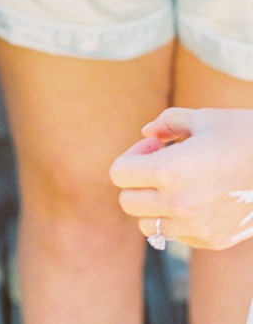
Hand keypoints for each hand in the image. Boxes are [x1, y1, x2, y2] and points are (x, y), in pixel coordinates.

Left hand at [110, 108, 252, 249]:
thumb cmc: (243, 135)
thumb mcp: (202, 118)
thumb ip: (166, 123)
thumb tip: (147, 134)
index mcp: (169, 170)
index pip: (119, 174)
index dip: (132, 156)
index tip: (156, 146)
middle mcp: (178, 204)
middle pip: (128, 202)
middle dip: (137, 182)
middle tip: (162, 164)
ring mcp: (196, 227)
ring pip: (149, 224)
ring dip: (154, 204)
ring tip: (179, 183)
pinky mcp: (213, 240)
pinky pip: (177, 235)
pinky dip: (178, 219)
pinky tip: (199, 197)